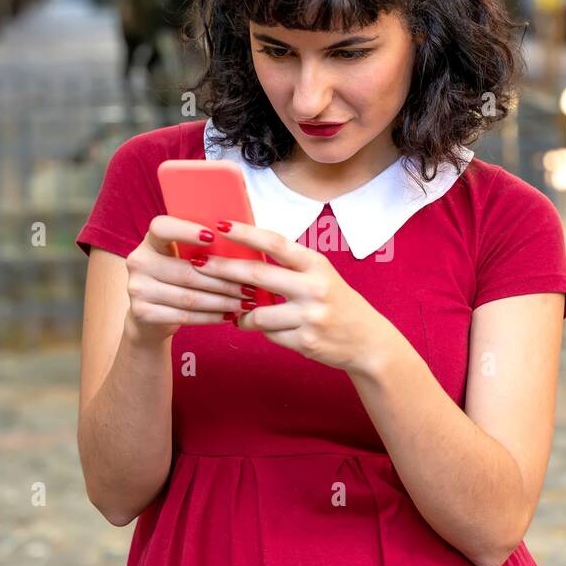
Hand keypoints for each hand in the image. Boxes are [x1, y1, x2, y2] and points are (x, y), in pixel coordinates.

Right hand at [123, 214, 252, 344]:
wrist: (148, 314)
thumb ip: (201, 249)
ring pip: (189, 297)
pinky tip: (227, 315)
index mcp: (150, 240)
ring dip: (222, 302)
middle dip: (224, 281)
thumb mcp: (180, 257)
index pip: (162, 228)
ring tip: (244, 303)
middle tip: (250, 287)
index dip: (186, 230)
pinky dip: (210, 317)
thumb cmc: (175, 278)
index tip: (213, 236)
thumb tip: (244, 245)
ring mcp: (137, 288)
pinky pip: (184, 316)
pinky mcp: (142, 312)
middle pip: (187, 272)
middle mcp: (139, 261)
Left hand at [193, 219, 394, 374]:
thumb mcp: (321, 276)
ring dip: (241, 314)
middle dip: (222, 269)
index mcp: (317, 265)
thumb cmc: (337, 303)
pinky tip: (273, 329)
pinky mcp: (305, 341)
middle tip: (198, 265)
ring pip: (257, 313)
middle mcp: (315, 288)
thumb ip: (289, 267)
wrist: (367, 341)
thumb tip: (244, 255)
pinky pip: (269, 335)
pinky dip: (264, 331)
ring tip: (238, 313)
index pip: (275, 243)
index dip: (246, 233)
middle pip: (257, 275)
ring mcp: (310, 316)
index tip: (220, 225)